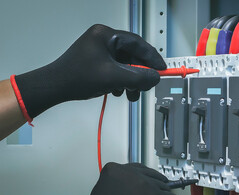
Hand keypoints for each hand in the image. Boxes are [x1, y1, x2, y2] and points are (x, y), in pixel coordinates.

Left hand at [13, 24, 165, 117]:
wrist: (55, 87)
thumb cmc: (76, 77)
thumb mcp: (114, 78)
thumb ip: (139, 78)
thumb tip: (155, 77)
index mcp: (106, 35)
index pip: (138, 44)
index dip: (152, 58)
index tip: (162, 69)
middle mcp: (103, 40)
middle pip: (132, 56)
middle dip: (140, 74)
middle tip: (147, 85)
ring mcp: (99, 50)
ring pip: (125, 65)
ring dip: (131, 80)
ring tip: (131, 94)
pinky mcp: (96, 61)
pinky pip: (116, 70)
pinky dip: (121, 81)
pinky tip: (118, 91)